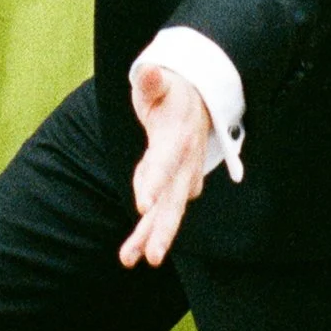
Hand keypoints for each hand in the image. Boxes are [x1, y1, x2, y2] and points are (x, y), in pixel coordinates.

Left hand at [119, 57, 215, 268]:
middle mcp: (184, 161)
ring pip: (168, 210)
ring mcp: (183, 175)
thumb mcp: (161, 81)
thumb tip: (149, 72)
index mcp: (178, 135)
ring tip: (130, 259)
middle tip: (151, 256)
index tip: (143, 205)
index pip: (165, 160)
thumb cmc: (173, 89)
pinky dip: (150, 230)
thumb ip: (153, 81)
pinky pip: (164, 209)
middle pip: (174, 199)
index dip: (155, 181)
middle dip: (162, 228)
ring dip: (151, 236)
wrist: (200, 98)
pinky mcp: (177, 184)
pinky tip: (134, 252)